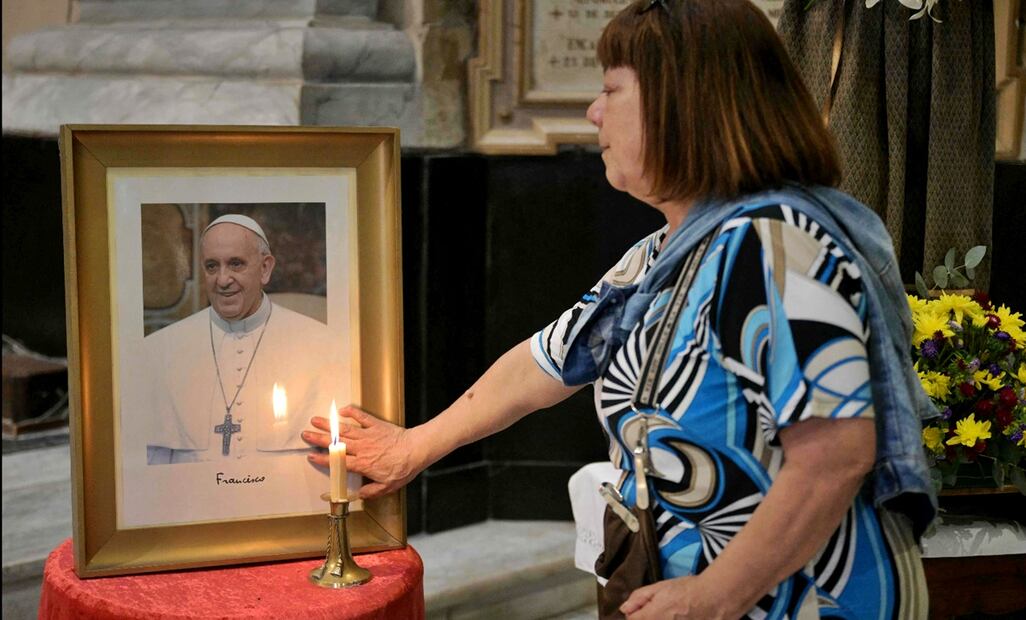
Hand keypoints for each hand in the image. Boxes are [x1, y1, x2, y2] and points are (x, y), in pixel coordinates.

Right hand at [303, 405, 420, 499]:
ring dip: (329, 425)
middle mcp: (361, 448)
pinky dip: (351, 412)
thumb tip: (358, 495)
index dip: (323, 459)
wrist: (416, 450)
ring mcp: (368, 435)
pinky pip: (361, 417)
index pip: (338, 461)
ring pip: (344, 429)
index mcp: (362, 464)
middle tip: (305, 434)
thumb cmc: (403, 469)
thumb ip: (371, 491)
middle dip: (319, 438)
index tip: (311, 455)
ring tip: (315, 420)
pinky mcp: (376, 425)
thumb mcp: (387, 486)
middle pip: (336, 443)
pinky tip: (342, 410)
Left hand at [620, 575, 732, 619]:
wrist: (716, 598)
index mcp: (651, 617)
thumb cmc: (688, 590)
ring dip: (661, 618)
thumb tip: (625, 608)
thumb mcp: (660, 587)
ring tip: (674, 611)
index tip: (642, 608)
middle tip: (663, 608)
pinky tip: (681, 615)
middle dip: (649, 616)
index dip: (635, 613)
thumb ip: (639, 597)